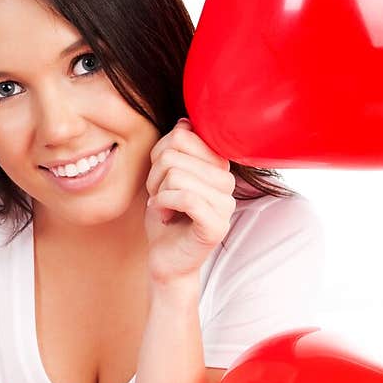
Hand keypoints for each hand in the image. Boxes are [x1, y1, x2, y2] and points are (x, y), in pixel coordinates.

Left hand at [144, 118, 236, 284]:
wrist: (165, 258)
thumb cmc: (165, 215)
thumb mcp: (162, 174)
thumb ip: (173, 148)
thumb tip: (184, 124)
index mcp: (217, 164)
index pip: (182, 135)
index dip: (160, 155)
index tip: (162, 178)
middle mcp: (227, 181)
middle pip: (174, 155)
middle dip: (155, 178)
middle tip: (160, 197)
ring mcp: (226, 204)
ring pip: (176, 176)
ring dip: (158, 194)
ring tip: (163, 208)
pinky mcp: (217, 225)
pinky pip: (185, 198)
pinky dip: (162, 205)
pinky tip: (163, 216)